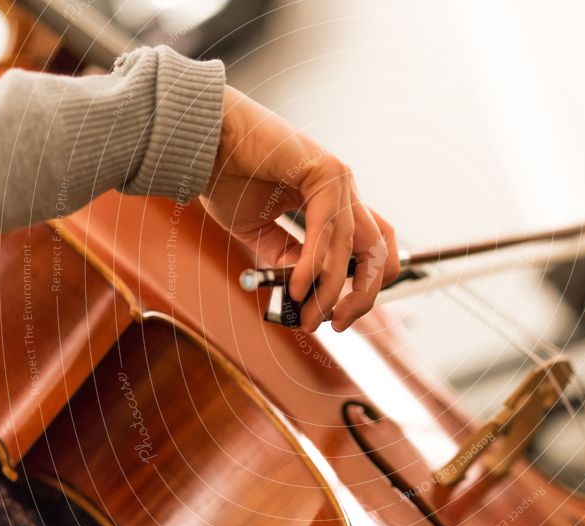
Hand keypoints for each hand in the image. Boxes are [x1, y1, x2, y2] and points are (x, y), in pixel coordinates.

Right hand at [201, 86, 399, 331]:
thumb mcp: (261, 232)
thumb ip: (286, 257)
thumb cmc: (228, 178)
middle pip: (381, 250)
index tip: (337, 315)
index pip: (371, 250)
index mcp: (334, 203)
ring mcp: (339, 179)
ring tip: (308, 316)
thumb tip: (306, 291)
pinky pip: (328, 231)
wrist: (203, 142)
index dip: (363, 286)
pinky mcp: (325, 172)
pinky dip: (315, 266)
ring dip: (333, 290)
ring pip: (356, 247)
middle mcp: (344, 191)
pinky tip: (299, 288)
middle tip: (337, 324)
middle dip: (364, 295)